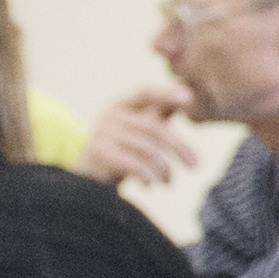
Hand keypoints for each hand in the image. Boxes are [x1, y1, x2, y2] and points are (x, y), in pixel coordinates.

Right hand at [82, 84, 198, 190]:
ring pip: (147, 149)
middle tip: (195, 166)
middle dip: (180, 148)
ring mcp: (102, 133)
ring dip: (164, 169)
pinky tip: (150, 185)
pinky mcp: (98, 153)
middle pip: (154, 128)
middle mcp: (110, 115)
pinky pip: (134, 164)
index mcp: (122, 104)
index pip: (146, 92)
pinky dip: (148, 177)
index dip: (167, 93)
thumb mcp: (139, 134)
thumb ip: (158, 115)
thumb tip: (187, 96)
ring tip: (168, 181)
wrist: (84, 182)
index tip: (190, 98)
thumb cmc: (118, 154)